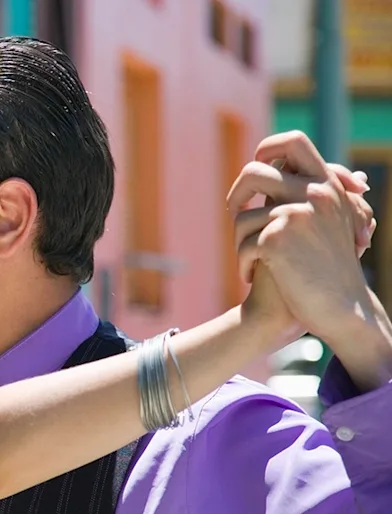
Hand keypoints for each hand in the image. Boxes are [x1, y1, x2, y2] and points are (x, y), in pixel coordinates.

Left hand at [229, 131, 391, 389]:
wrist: (343, 309)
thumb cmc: (330, 269)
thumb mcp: (326, 223)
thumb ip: (304, 195)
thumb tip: (273, 165)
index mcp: (326, 184)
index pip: (293, 141)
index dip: (266, 149)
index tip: (253, 176)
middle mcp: (314, 193)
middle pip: (252, 172)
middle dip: (235, 196)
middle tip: (234, 213)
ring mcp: (296, 214)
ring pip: (241, 216)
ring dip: (238, 243)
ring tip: (248, 261)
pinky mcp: (278, 240)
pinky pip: (243, 244)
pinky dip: (244, 264)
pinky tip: (252, 277)